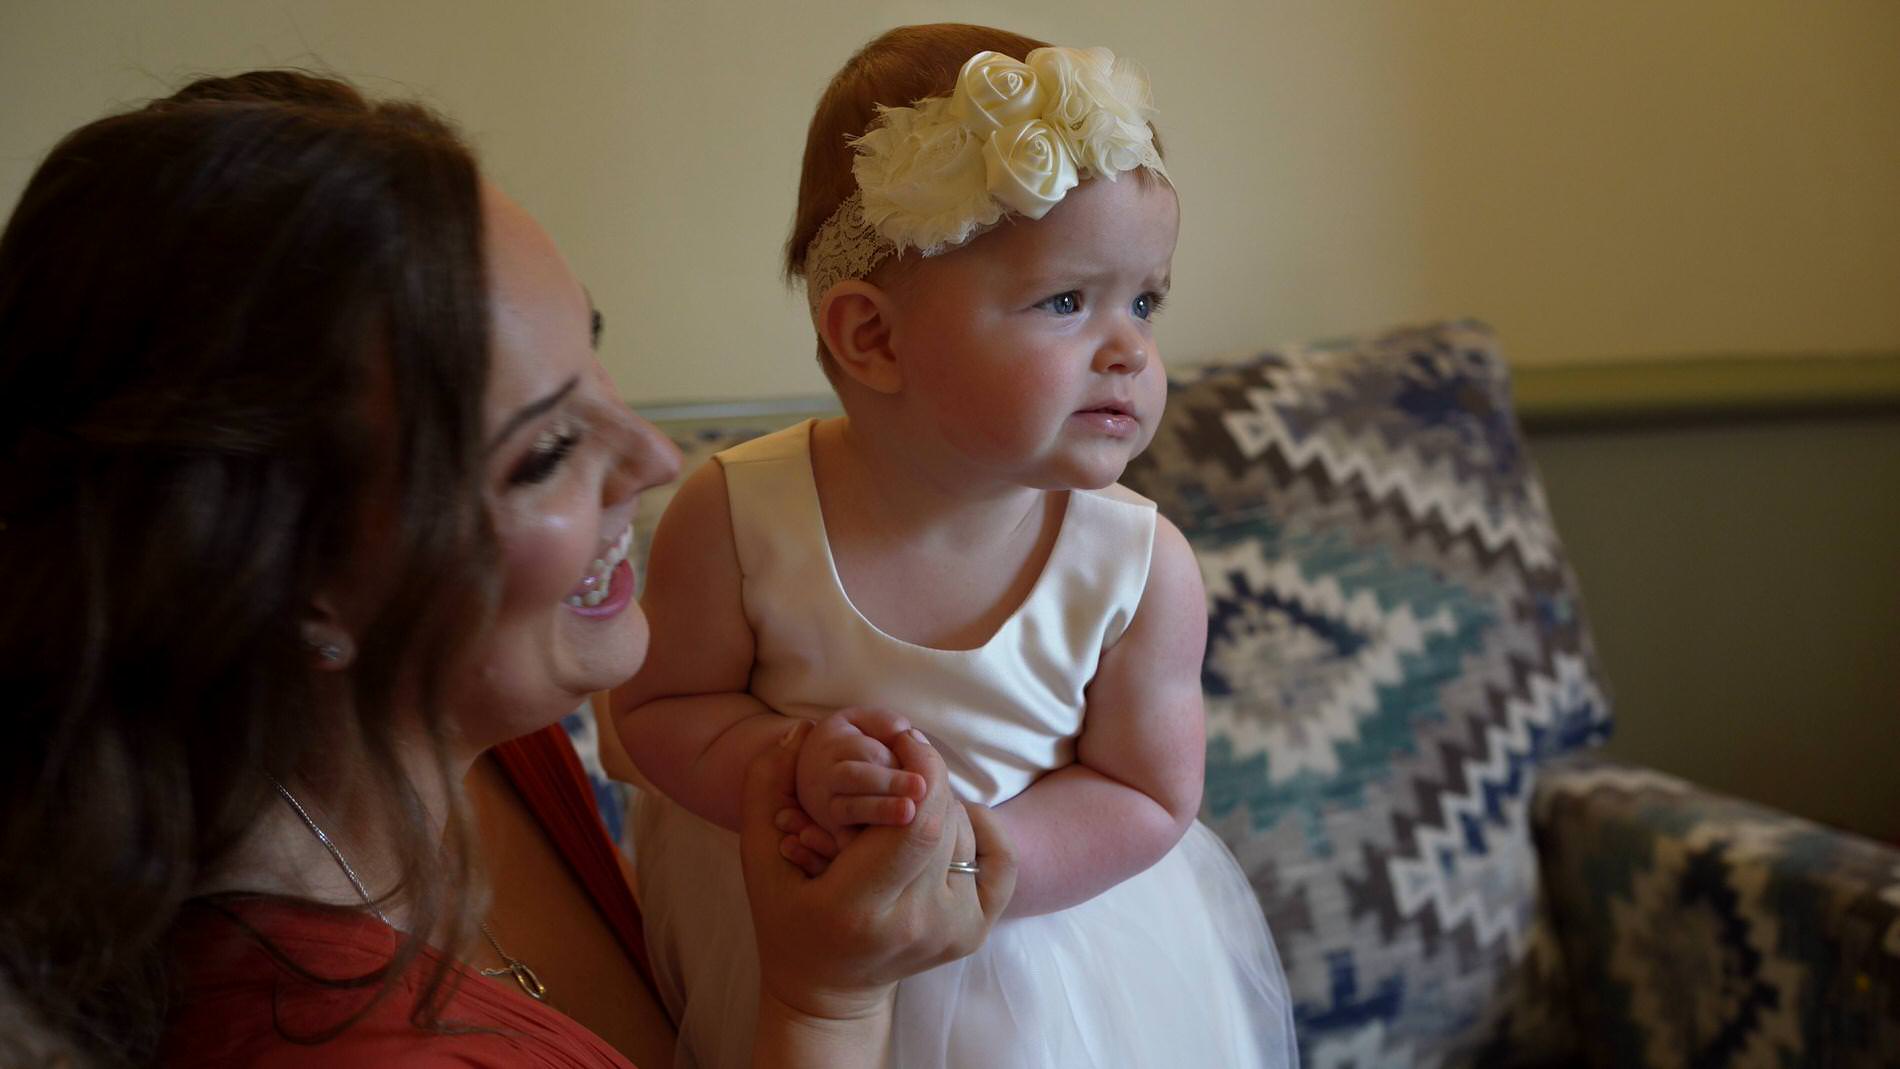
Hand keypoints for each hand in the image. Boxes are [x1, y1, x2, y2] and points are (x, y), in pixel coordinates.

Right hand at [740, 720, 1015, 1024]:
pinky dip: (984, 828)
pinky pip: (1000, 860)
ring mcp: (952, 931)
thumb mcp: (758, 859)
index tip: (901, 740)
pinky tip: (954, 819)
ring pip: (965, 833)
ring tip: (907, 801)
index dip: (919, 770)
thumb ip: (763, 791)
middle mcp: (914, 923)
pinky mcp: (974, 932)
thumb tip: (798, 729)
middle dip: (925, 778)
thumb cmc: (789, 919)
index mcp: (858, 906)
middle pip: (943, 821)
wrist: (831, 992)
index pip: (914, 824)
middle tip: (900, 759)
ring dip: (941, 803)